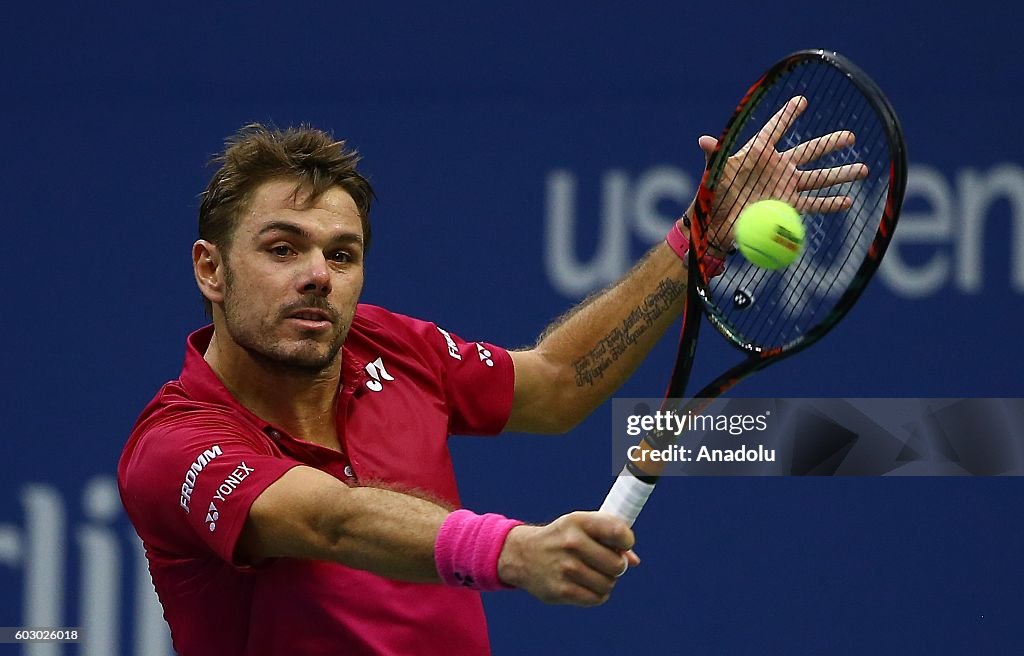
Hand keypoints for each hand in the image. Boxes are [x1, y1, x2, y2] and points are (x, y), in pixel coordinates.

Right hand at [497, 511, 639, 606]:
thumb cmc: (561, 538)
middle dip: (617, 566)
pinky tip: (587, 585)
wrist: (522, 555)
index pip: (618, 532)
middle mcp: (571, 543)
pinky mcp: (561, 591)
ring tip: (593, 573)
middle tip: (605, 563)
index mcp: (578, 521)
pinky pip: (597, 598)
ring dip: (606, 581)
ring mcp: (565, 568)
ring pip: (608, 584)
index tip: (622, 544)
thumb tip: (634, 561)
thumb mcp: (581, 526)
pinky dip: (597, 594)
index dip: (626, 541)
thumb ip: (609, 537)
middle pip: (617, 565)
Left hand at [697, 95, 868, 249]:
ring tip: (863, 170)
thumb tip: (703, 141)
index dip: (786, 116)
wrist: (718, 221)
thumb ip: (713, 156)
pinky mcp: (788, 206)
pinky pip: (812, 203)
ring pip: (818, 178)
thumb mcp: (714, 174)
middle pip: (808, 152)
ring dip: (840, 175)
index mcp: (759, 152)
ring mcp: (786, 186)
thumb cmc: (714, 192)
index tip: (801, 101)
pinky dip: (829, 203)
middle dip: (829, 144)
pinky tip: (846, 201)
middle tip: (850, 137)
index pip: (775, 130)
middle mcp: (778, 166)